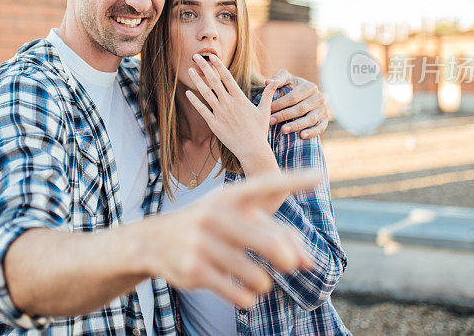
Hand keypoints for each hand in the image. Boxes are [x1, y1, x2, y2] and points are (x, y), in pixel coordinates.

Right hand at [145, 170, 319, 306]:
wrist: (154, 240)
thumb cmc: (210, 227)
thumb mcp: (236, 219)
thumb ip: (275, 234)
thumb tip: (307, 262)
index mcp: (229, 197)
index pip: (264, 186)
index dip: (292, 181)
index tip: (319, 176)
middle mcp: (215, 215)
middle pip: (269, 243)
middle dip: (288, 258)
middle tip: (293, 265)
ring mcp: (202, 243)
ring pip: (257, 277)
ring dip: (263, 283)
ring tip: (256, 279)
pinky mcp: (194, 269)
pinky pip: (239, 294)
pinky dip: (247, 297)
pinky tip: (243, 293)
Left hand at [185, 53, 275, 165]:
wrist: (252, 150)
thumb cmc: (259, 131)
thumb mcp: (265, 111)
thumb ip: (268, 94)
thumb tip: (274, 82)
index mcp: (240, 98)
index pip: (227, 77)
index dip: (218, 65)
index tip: (211, 56)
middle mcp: (229, 103)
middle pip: (214, 81)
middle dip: (204, 67)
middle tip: (195, 56)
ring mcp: (221, 113)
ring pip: (206, 93)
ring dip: (197, 81)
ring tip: (190, 70)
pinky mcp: (214, 124)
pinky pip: (202, 110)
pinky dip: (194, 101)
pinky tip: (188, 92)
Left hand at [266, 70, 328, 139]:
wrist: (308, 96)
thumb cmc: (294, 87)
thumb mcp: (288, 79)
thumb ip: (278, 79)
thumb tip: (268, 82)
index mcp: (310, 87)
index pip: (294, 97)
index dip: (280, 103)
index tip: (268, 109)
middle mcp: (319, 98)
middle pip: (301, 109)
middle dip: (284, 115)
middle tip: (271, 121)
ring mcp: (323, 109)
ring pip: (310, 119)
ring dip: (296, 126)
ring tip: (282, 130)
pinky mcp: (325, 120)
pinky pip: (320, 128)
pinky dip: (312, 132)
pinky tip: (301, 136)